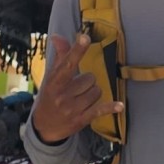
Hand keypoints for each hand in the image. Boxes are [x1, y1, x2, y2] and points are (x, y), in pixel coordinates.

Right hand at [30, 29, 117, 143]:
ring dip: (93, 93)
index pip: (67, 64)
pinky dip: (110, 107)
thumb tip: (57, 36)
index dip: (77, 50)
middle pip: (90, 78)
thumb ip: (60, 56)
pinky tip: (119, 106)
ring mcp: (72, 108)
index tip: (84, 38)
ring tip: (81, 98)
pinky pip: (100, 110)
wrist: (43, 126)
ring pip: (97, 92)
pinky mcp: (81, 119)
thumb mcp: (51, 77)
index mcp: (55, 82)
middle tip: (77, 88)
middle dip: (87, 81)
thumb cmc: (50, 97)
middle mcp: (63, 95)